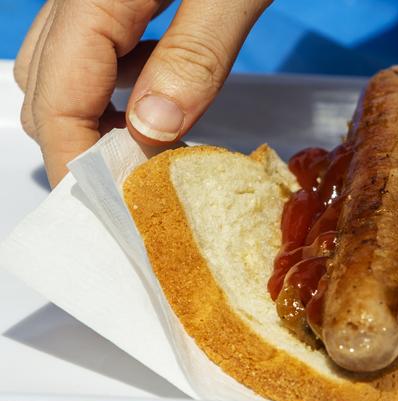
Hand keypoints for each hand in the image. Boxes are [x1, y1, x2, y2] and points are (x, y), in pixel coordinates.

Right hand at [14, 0, 270, 186]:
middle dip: (80, 141)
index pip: (56, 93)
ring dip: (98, 114)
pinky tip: (162, 87)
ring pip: (64, 65)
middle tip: (135, 180)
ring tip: (151, 142)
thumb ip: (195, 55)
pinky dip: (120, 80)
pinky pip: (97, 42)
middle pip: (44, 83)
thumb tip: (151, 130)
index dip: (76, 157)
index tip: (115, 203)